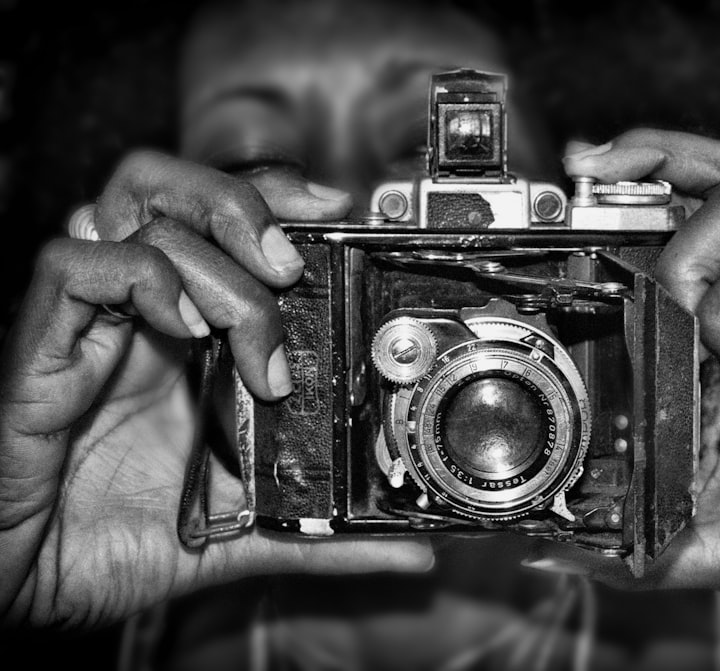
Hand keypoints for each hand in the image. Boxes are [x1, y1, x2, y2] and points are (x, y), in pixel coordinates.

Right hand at [0, 153, 431, 628]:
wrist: (32, 592)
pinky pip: (72, 267)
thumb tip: (410, 551)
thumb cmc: (112, 548)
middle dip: (240, 206)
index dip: (272, 199)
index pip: (219, 226)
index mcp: (182, 343)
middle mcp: (136, 319)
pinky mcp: (40, 351)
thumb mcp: (240, 534)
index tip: (333, 214)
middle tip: (288, 268)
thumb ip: (323, 534)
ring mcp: (88, 327)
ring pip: (130, 209)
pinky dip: (140, 279)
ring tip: (239, 325)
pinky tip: (183, 332)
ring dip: (206, 254)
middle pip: (172, 189)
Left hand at [560, 130, 719, 665]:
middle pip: (715, 185)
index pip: (682, 239)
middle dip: (647, 159)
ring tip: (672, 299)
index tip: (570, 207)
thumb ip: (635, 534)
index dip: (628, 210)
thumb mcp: (707, 537)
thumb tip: (558, 552)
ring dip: (685, 236)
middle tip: (593, 166)